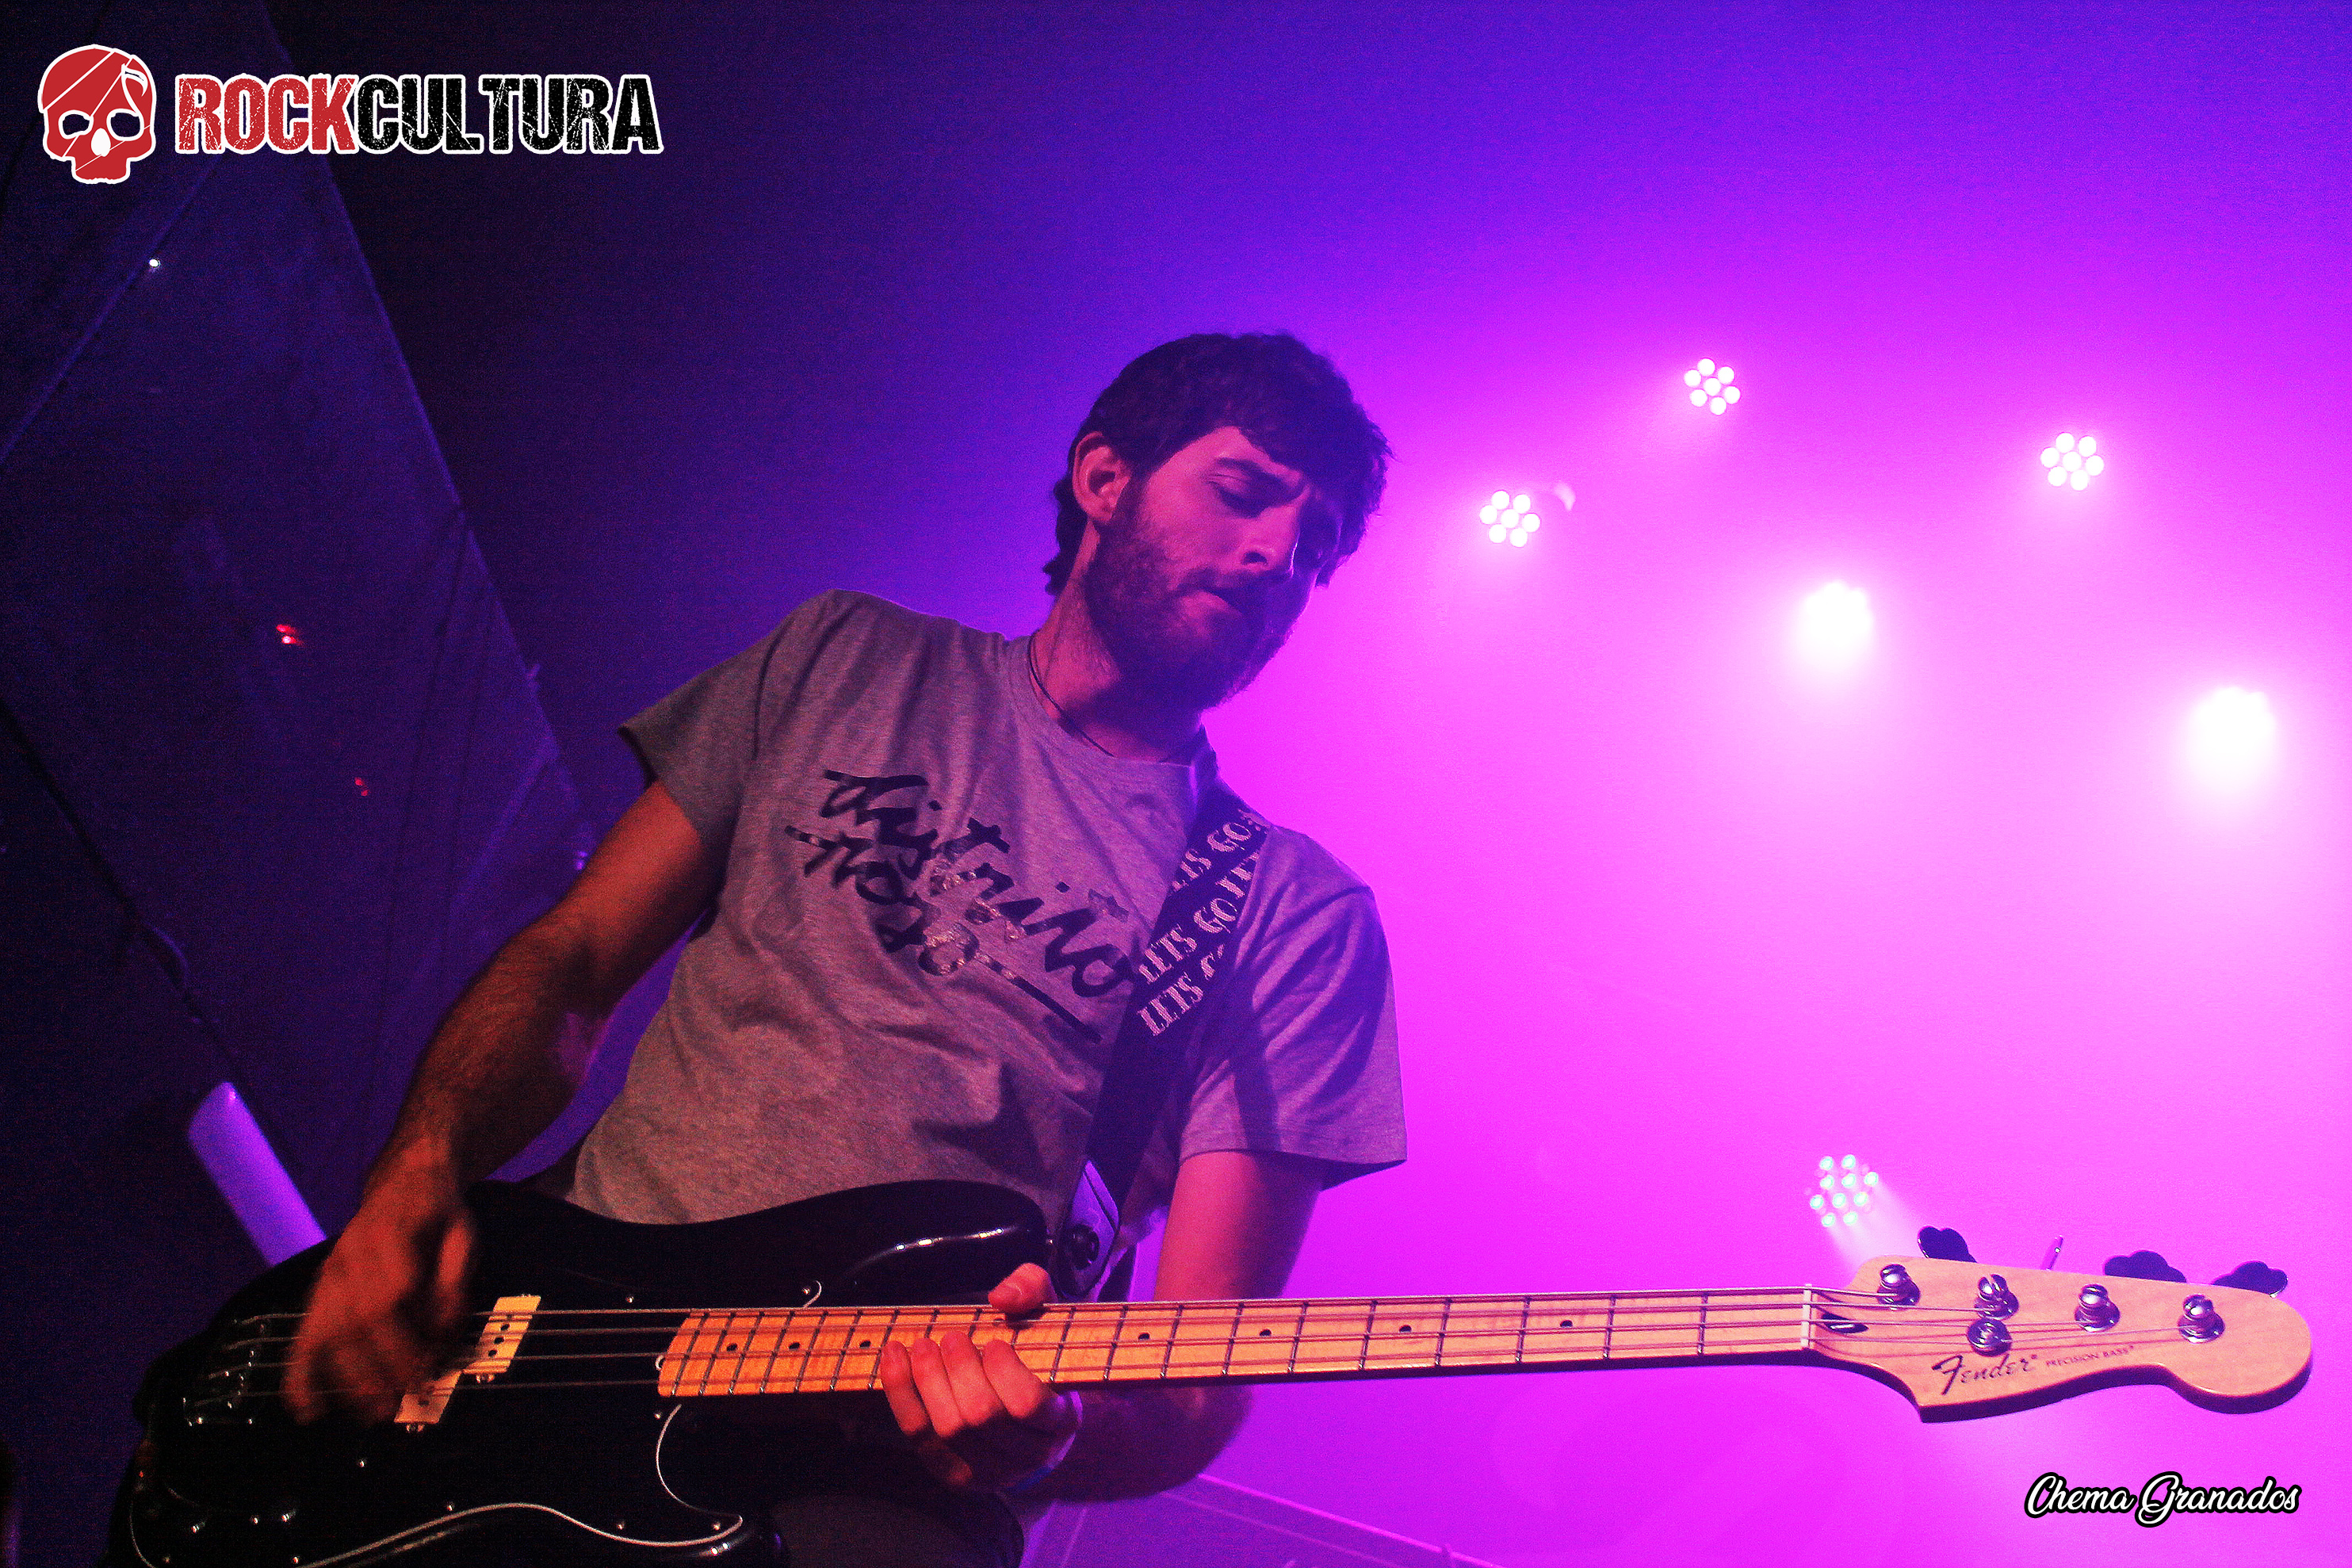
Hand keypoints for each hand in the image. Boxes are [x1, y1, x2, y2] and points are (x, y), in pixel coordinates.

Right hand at [284, 1159, 475, 1423]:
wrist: (405, 1179)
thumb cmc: (439, 1213)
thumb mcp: (462, 1235)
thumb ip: (454, 1281)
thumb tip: (444, 1332)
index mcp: (390, 1235)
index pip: (391, 1294)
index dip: (406, 1336)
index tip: (427, 1368)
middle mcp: (352, 1255)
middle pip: (356, 1320)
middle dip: (377, 1368)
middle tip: (401, 1404)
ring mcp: (331, 1273)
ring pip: (327, 1331)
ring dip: (346, 1378)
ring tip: (369, 1415)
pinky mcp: (320, 1289)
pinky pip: (303, 1333)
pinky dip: (299, 1373)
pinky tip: (307, 1409)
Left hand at [877, 1262, 1080, 1490]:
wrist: (1028, 1423)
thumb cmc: (1036, 1360)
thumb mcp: (1046, 1317)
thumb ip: (1032, 1290)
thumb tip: (1001, 1297)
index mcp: (1059, 1421)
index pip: (1028, 1404)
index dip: (1004, 1371)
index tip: (996, 1343)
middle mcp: (1028, 1456)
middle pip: (980, 1416)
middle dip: (959, 1370)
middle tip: (952, 1338)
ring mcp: (989, 1473)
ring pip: (948, 1428)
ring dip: (928, 1379)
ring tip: (924, 1345)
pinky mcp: (953, 1475)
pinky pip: (919, 1436)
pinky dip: (901, 1393)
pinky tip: (895, 1357)